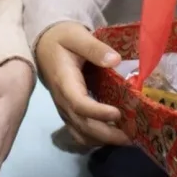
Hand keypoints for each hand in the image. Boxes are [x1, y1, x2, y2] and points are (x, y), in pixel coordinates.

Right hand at [35, 21, 128, 148]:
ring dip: (103, 140)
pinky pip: (79, 133)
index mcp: (64, 80)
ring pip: (81, 133)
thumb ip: (94, 47)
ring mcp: (63, 108)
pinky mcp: (67, 112)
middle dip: (107, 134)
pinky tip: (113, 134)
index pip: (78, 103)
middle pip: (82, 125)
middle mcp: (62, 99)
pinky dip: (96, 139)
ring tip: (127, 138)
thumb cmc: (61, 38)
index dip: (98, 112)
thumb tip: (116, 60)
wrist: (44, 43)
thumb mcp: (76, 36)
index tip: (118, 113)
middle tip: (133, 136)